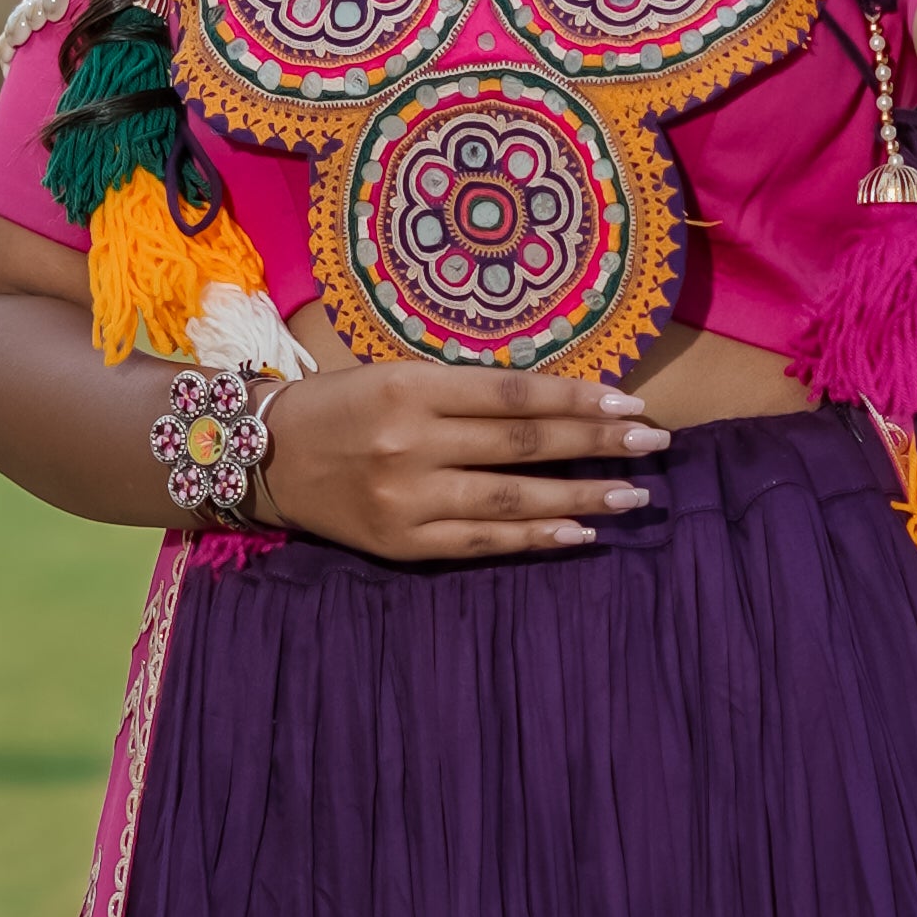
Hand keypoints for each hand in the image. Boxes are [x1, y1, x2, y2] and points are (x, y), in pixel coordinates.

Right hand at [254, 362, 667, 563]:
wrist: (261, 458)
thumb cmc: (337, 405)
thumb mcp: (393, 374)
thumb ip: (465, 389)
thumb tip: (553, 402)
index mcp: (410, 388)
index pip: (514, 395)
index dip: (577, 400)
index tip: (629, 403)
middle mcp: (411, 443)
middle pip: (523, 444)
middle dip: (597, 444)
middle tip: (654, 442)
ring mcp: (407, 498)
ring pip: (513, 497)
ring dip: (582, 496)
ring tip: (634, 494)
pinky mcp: (402, 542)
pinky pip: (483, 542)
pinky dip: (536, 536)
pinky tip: (580, 531)